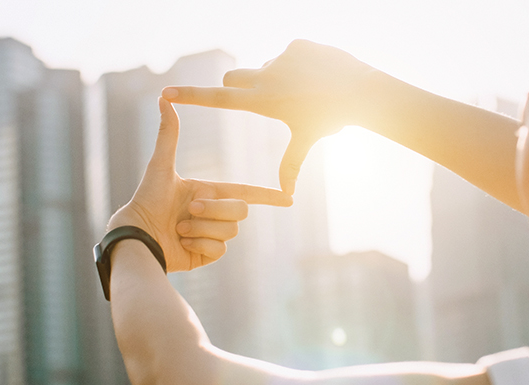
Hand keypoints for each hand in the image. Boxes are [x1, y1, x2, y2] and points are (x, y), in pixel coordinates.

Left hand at [107, 97, 291, 271]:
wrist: (135, 235)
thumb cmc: (146, 199)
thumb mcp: (161, 165)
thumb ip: (168, 134)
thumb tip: (163, 98)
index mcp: (208, 192)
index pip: (245, 192)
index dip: (268, 196)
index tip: (288, 198)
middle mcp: (212, 214)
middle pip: (240, 211)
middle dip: (216, 209)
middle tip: (190, 210)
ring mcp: (209, 236)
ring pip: (230, 231)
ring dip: (202, 228)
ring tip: (179, 228)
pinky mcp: (205, 256)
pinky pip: (219, 250)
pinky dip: (199, 245)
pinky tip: (181, 243)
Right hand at [162, 40, 373, 194]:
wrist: (360, 90)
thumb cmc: (330, 119)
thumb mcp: (306, 142)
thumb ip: (291, 165)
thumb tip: (285, 195)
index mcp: (263, 102)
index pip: (218, 99)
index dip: (191, 97)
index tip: (167, 92)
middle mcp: (265, 77)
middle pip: (233, 77)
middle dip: (240, 87)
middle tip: (266, 97)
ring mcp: (280, 58)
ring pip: (266, 67)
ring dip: (277, 78)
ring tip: (306, 91)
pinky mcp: (296, 44)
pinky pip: (289, 54)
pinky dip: (298, 65)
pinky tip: (317, 74)